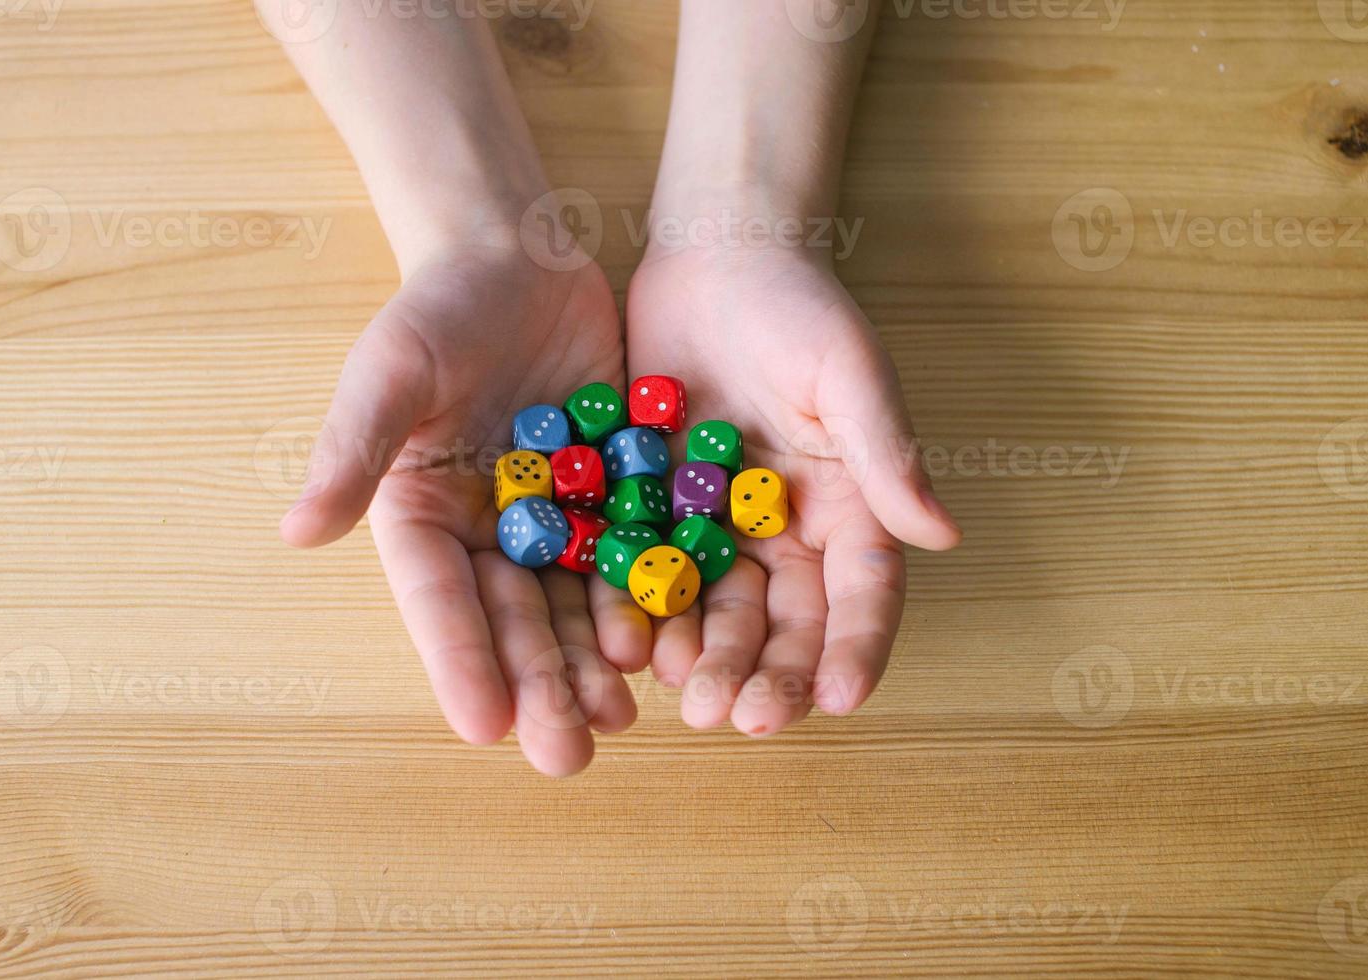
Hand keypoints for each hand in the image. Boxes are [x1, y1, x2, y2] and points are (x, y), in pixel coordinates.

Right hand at [281, 244, 645, 775]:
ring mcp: (555, 518)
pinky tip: (674, 644)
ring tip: (622, 716)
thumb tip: (297, 532)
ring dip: (597, 664)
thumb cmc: (437, 309)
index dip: (460, 662)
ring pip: (576, 603)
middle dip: (540, 686)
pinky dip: (650, 599)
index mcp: (423, 516)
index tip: (484, 727)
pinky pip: (633, 553)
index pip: (440, 600)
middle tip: (570, 753)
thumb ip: (352, 450)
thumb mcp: (388, 371)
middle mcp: (489, 532)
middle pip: (513, 619)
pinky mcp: (613, 493)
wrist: (517, 259)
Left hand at [626, 244, 961, 735]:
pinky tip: (623, 645)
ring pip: (717, 612)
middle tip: (737, 717)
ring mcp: (719, 527)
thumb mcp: (849, 376)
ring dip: (704, 658)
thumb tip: (943, 535)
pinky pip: (649, 571)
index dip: (855, 649)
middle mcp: (787, 532)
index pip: (863, 595)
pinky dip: (640, 610)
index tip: (836, 699)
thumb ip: (887, 455)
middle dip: (767, 674)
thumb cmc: (799, 307)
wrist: (714, 259)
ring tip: (681, 696)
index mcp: (849, 508)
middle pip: (786, 623)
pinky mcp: (658, 511)